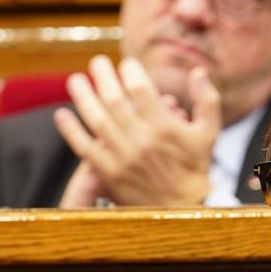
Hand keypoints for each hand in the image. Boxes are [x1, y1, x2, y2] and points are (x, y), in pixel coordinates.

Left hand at [54, 56, 222, 207]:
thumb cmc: (194, 166)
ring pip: (96, 120)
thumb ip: (206, 99)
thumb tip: (198, 71)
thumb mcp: (208, 132)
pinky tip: (61, 114)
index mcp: (165, 127)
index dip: (130, 71)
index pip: (141, 89)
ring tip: (75, 80)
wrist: (182, 209)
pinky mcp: (109, 173)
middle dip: (103, 77)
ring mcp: (123, 157)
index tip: (126, 64)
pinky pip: (84, 148)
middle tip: (96, 63)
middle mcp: (142, 140)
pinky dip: (71, 130)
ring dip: (82, 97)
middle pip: (115, 100)